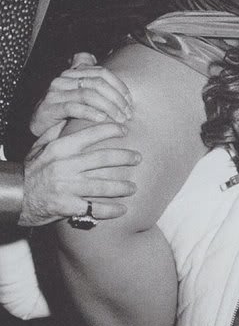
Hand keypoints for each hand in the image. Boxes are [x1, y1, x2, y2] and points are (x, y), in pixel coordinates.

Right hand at [19, 122, 140, 226]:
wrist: (14, 197)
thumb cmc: (29, 170)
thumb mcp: (39, 147)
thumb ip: (56, 131)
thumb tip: (73, 115)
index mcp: (60, 148)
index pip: (91, 134)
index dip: (111, 130)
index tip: (125, 130)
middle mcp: (65, 166)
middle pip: (103, 159)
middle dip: (125, 158)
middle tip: (139, 158)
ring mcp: (67, 186)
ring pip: (103, 185)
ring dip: (122, 187)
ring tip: (133, 187)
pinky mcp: (67, 206)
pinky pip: (95, 208)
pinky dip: (111, 210)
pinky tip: (122, 210)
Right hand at [30, 53, 132, 136]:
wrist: (39, 126)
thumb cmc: (62, 110)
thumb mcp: (78, 92)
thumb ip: (88, 76)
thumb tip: (93, 58)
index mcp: (73, 73)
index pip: (102, 72)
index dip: (119, 86)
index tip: (130, 101)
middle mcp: (63, 79)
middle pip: (97, 83)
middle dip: (117, 99)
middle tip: (127, 113)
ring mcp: (55, 92)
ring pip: (88, 94)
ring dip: (108, 107)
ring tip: (119, 118)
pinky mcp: (49, 107)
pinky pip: (74, 107)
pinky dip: (91, 113)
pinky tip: (102, 119)